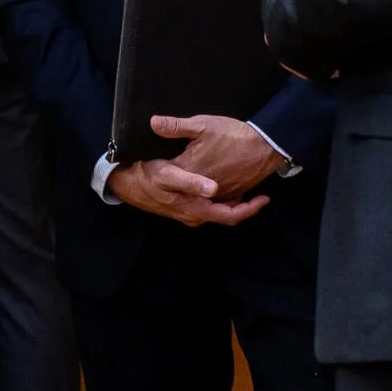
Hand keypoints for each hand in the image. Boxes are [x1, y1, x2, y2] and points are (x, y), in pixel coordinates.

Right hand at [108, 157, 270, 227]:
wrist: (127, 183)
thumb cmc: (148, 176)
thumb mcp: (168, 174)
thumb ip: (191, 181)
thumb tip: (214, 188)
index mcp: (195, 209)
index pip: (229, 215)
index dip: (249, 209)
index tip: (264, 198)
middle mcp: (195, 216)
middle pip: (227, 215)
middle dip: (244, 206)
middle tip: (260, 193)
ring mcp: (189, 213)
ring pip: (218, 211)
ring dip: (233, 203)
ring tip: (246, 188)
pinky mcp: (184, 207)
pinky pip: (209, 207)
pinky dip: (221, 200)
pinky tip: (224, 186)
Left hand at [154, 114, 284, 200]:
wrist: (265, 146)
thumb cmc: (232, 134)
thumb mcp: (202, 124)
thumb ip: (176, 126)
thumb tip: (152, 123)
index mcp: (190, 171)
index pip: (165, 176)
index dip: (156, 171)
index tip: (150, 167)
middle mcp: (202, 189)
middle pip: (181, 194)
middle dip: (172, 190)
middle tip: (162, 187)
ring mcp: (218, 195)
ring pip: (200, 204)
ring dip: (192, 200)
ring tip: (185, 192)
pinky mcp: (231, 196)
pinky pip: (218, 205)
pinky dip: (212, 202)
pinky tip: (209, 194)